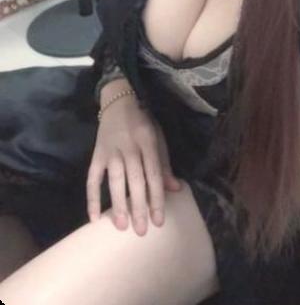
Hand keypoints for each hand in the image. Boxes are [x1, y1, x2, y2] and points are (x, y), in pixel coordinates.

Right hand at [86, 91, 181, 235]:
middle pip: (135, 180)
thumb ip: (164, 163)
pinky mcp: (96, 154)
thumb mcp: (158, 137)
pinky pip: (92, 178)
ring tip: (122, 225)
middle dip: (139, 206)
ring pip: (115, 180)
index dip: (156, 198)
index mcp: (148, 142)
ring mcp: (110, 151)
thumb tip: (175, 189)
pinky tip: (94, 217)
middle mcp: (129, 147)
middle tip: (141, 231)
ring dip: (118, 204)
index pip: (153, 174)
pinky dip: (91, 198)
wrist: (118, 102)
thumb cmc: (142, 122)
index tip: (158, 220)